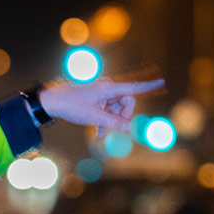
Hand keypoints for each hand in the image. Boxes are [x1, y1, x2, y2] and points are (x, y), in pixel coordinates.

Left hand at [37, 77, 163, 137]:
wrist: (52, 101)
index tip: (162, 81)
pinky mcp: (96, 97)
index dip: (148, 86)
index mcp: (108, 88)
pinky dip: (104, 118)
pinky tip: (98, 130)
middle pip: (126, 102)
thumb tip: (129, 127)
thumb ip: (113, 122)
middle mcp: (107, 88)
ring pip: (115, 108)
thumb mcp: (93, 117)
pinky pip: (107, 108)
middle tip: (114, 129)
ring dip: (111, 121)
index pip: (133, 87)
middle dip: (122, 116)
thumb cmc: (71, 106)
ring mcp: (101, 92)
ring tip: (99, 133)